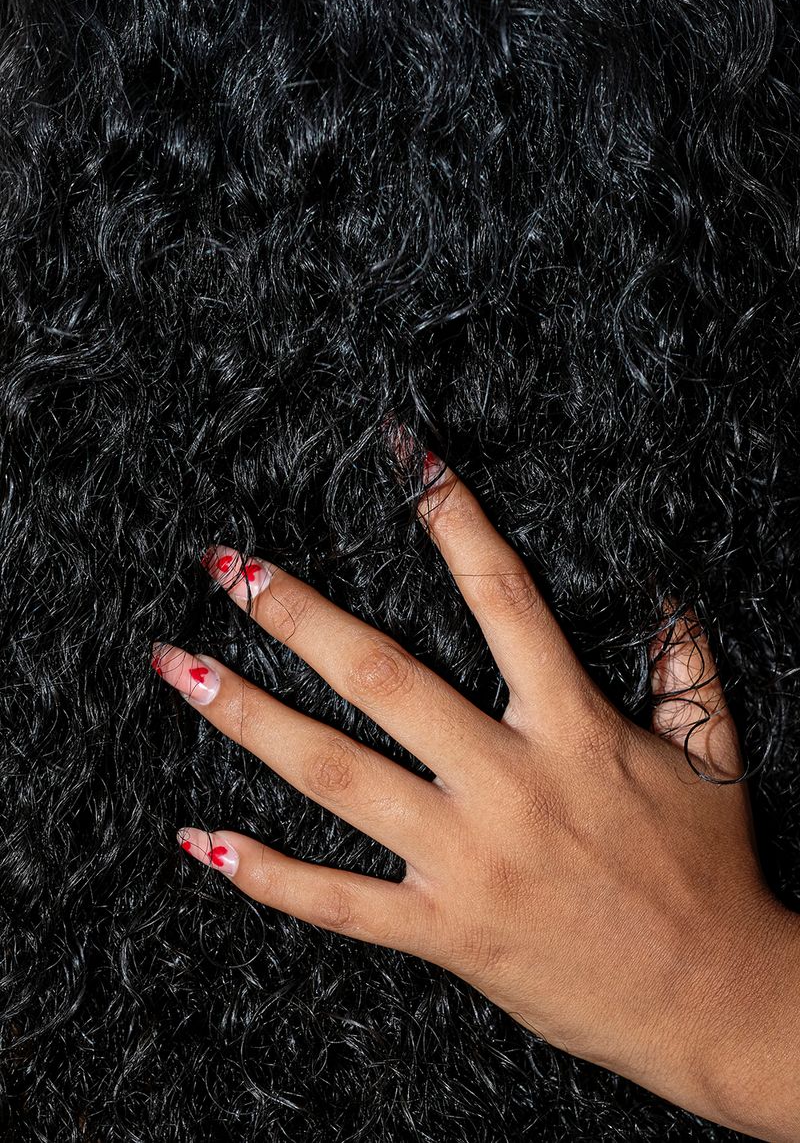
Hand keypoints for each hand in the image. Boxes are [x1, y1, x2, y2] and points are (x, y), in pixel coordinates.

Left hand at [151, 447, 796, 1137]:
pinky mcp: (446, 932)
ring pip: (335, 775)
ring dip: (248, 718)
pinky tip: (203, 841)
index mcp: (573, 728)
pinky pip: (339, 902)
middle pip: (380, 677)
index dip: (455, 521)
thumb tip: (674, 600)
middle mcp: (507, 782)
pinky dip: (267, 873)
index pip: (504, 598)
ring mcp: (467, 860)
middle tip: (229, 567)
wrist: (720, 1004)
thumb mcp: (712, 758)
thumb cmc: (713, 876)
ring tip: (181, 668)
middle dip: (295, 614)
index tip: (407, 461)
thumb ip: (689, 671)